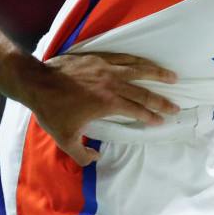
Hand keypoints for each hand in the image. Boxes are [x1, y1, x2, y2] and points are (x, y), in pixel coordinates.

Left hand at [31, 52, 179, 164]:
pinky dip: (138, 60)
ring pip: (138, 69)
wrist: (37, 82)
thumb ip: (81, 153)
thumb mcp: (64, 138)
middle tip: (176, 106)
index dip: (151, 117)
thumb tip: (96, 157)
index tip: (161, 121)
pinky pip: (124, 57)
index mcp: (107, 103)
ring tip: (173, 76)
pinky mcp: (98, 57)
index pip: (136, 110)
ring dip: (157, 74)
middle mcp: (111, 84)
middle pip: (142, 92)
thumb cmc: (51, 111)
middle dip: (161, 100)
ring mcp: (106, 68)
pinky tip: (146, 62)